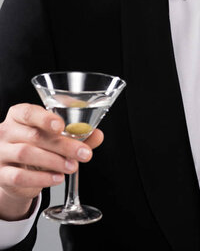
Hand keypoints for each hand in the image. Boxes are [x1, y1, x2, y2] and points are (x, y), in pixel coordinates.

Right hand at [0, 103, 103, 219]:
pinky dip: (41, 178)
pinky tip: (57, 178)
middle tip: (83, 153)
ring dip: (54, 161)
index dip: (45, 118)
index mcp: (19, 115)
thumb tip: (98, 135)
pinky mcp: (0, 174)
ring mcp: (0, 153)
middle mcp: (6, 131)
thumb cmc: (37, 146)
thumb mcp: (55, 137)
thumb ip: (76, 135)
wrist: (16, 170)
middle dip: (62, 145)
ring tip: (73, 167)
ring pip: (26, 154)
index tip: (61, 126)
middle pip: (34, 136)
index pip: (29, 113)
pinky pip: (19, 176)